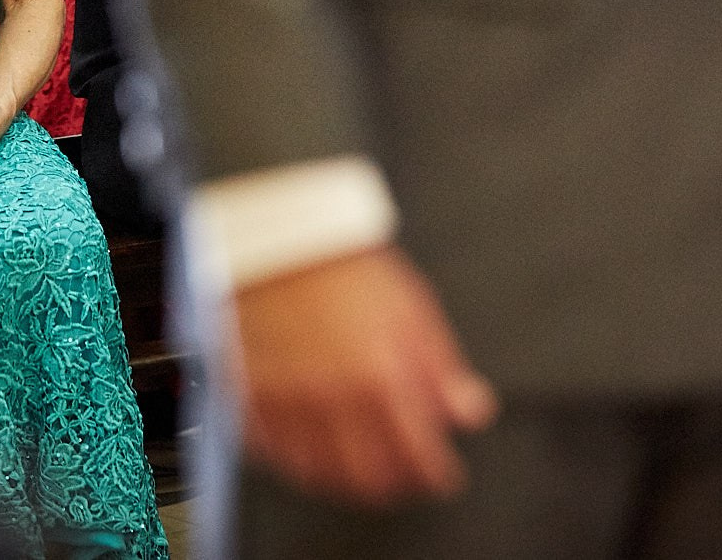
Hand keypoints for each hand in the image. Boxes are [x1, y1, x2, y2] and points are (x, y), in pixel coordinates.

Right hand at [234, 245, 496, 508]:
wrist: (278, 236)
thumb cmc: (343, 267)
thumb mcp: (412, 307)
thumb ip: (443, 368)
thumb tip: (472, 412)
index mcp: (380, 375)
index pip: (418, 456)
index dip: (437, 475)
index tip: (442, 476)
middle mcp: (333, 397)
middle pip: (368, 479)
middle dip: (394, 487)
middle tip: (403, 476)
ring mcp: (286, 402)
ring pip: (319, 475)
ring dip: (345, 479)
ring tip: (360, 463)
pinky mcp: (250, 398)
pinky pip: (275, 454)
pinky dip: (298, 460)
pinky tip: (313, 448)